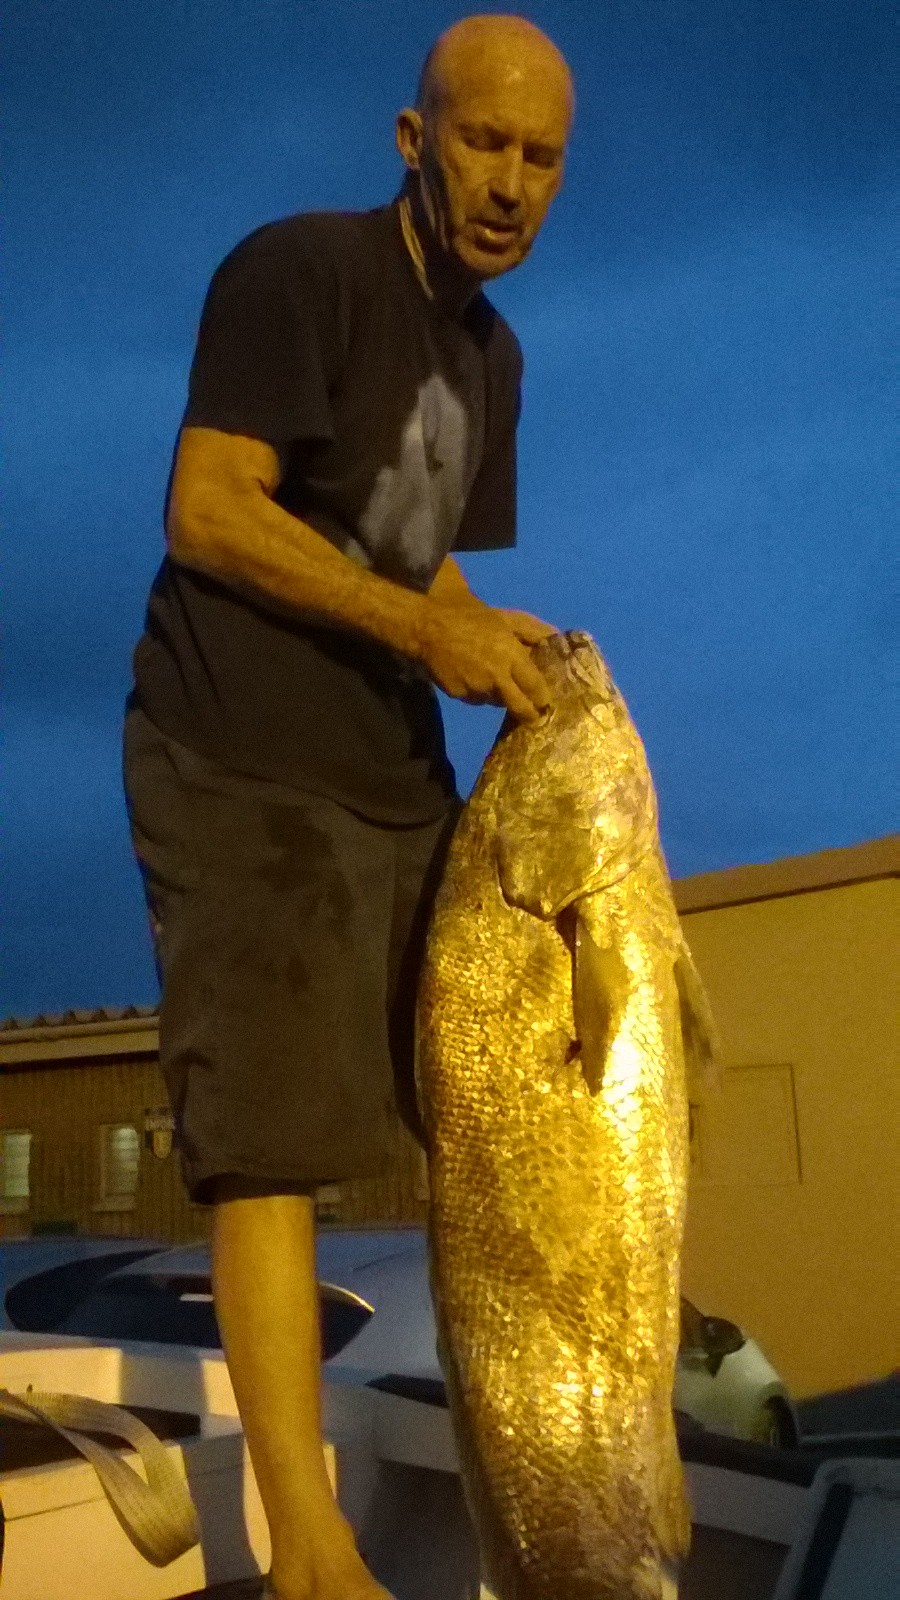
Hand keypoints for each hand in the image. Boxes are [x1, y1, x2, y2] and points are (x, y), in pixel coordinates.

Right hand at [418, 596, 556, 722]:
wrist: (426, 626)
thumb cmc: (468, 615)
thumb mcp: (504, 617)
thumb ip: (531, 630)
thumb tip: (556, 637)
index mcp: (510, 655)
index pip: (535, 687)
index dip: (542, 698)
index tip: (546, 702)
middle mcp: (496, 677)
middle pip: (519, 706)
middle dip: (529, 713)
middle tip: (534, 714)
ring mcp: (476, 689)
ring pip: (496, 701)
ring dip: (500, 696)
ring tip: (496, 683)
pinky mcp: (458, 695)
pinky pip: (476, 698)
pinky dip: (480, 692)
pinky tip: (474, 678)